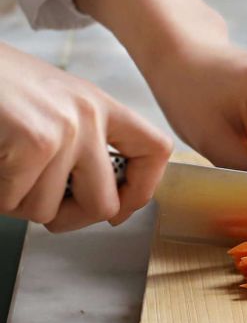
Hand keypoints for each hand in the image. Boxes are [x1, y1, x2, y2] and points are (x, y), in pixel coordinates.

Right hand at [0, 43, 171, 231]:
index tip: (120, 207)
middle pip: (105, 204)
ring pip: (47, 210)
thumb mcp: (52, 104)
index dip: (141, 189)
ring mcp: (65, 129)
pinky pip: (13, 201)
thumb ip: (79, 142)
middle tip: (41, 206)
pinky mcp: (35, 142)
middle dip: (67, 218)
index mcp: (99, 105)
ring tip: (4, 169)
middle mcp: (89, 116)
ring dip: (15, 202)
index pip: (156, 150)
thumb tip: (102, 204)